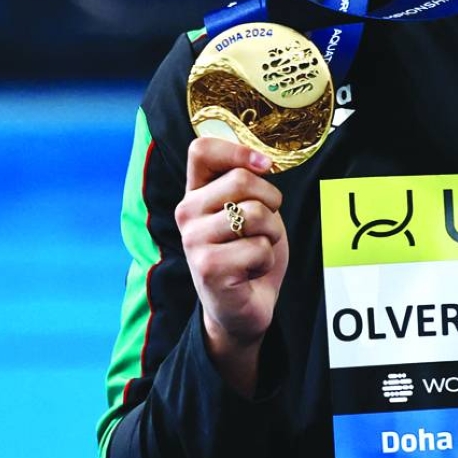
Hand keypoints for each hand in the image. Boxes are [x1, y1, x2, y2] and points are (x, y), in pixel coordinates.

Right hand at [174, 137, 288, 394]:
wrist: (242, 308)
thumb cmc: (248, 253)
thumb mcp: (249, 209)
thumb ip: (246, 183)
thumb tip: (263, 162)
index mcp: (195, 193)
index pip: (202, 150)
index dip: (239, 152)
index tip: (265, 168)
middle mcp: (186, 213)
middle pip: (242, 181)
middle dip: (271, 202)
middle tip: (264, 227)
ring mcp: (193, 241)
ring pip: (255, 214)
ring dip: (271, 234)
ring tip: (256, 249)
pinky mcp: (208, 268)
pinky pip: (259, 248)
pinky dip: (267, 261)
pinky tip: (250, 272)